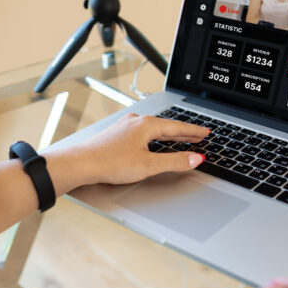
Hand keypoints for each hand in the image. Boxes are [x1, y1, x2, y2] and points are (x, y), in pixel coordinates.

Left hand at [44, 113, 209, 191]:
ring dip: (169, 135)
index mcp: (146, 125)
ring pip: (154, 129)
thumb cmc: (109, 163)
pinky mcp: (117, 135)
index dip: (194, 131)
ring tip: (181, 139)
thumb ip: (174, 162)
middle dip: (184, 132)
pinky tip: (153, 142)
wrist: (81, 164)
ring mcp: (125, 127)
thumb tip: (195, 159)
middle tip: (199, 135)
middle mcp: (136, 121)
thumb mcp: (148, 165)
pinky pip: (143, 133)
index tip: (206, 133)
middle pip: (167, 127)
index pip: (178, 127)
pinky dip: (155, 137)